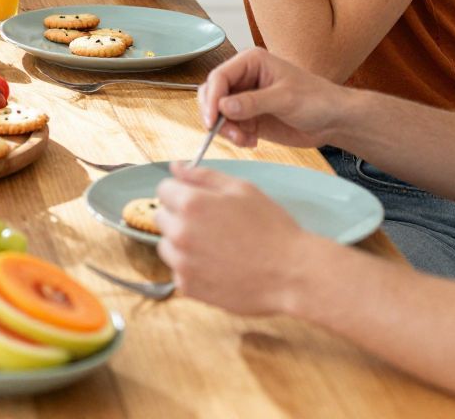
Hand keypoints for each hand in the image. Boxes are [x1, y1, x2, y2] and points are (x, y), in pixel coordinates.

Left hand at [155, 162, 311, 314]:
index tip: (200, 202)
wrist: (292, 274)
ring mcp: (182, 263)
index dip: (182, 192)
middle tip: (212, 225)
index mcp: (191, 204)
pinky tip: (218, 267)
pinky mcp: (188, 287)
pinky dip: (192, 269)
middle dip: (180, 217)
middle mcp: (180, 233)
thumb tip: (175, 167)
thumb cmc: (272, 228)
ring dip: (182, 244)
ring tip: (216, 247)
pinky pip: (178, 271)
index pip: (164, 189)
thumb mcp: (242, 189)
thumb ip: (203, 176)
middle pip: (161, 217)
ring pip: (166, 245)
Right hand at [197, 46, 351, 150]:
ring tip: (244, 140)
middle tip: (229, 133)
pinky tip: (252, 141)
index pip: (219, 76)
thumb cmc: (317, 100)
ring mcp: (244, 98)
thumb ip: (253, 102)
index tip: (212, 119)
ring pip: (217, 113)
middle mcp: (244, 78)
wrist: (333, 121)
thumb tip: (223, 106)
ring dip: (226, 129)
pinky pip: (229, 127)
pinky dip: (235, 137)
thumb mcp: (285, 99)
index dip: (211, 98)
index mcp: (251, 62)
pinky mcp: (248, 117)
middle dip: (215, 115)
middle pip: (212, 94)